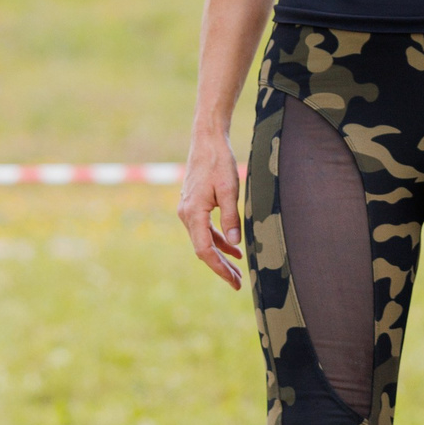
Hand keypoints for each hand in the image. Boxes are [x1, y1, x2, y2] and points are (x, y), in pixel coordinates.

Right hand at [177, 133, 244, 287]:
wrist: (206, 141)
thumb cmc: (219, 162)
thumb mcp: (229, 189)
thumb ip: (231, 217)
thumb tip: (234, 243)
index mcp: (193, 213)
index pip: (205, 250)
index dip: (219, 268)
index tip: (233, 281)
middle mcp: (186, 214)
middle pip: (203, 249)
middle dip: (220, 267)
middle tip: (237, 283)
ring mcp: (188, 210)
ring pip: (203, 241)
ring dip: (220, 255)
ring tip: (237, 270)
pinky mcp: (193, 205)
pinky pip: (204, 230)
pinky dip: (218, 240)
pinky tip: (233, 248)